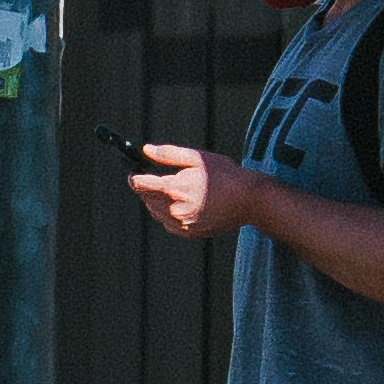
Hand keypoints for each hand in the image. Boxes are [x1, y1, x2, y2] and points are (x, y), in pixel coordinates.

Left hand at [127, 136, 249, 247]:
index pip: (140, 185)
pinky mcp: (190, 233)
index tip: (134, 173)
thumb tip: (146, 150)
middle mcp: (175, 210)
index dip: (134, 177)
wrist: (249, 200)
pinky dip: (168, 214)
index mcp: (175, 189)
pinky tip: (181, 204)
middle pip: (147, 199)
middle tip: (157, 178)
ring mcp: (183, 225)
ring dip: (157, 202)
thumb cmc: (224, 174)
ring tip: (172, 190)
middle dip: (147, 189)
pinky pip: (169, 224)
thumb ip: (168, 154)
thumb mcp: (196, 157)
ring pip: (156, 213)